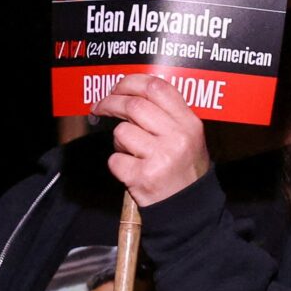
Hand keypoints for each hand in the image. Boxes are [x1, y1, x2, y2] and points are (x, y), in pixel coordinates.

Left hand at [94, 75, 212, 205]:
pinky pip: (115, 159)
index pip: (158, 88)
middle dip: (110, 103)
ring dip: (119, 141)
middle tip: (101, 107)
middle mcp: (178, 137)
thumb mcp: (188, 137)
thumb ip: (167, 114)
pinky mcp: (144, 176)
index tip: (117, 87)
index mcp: (190, 123)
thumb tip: (131, 93)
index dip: (131, 82)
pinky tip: (132, 170)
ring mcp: (161, 157)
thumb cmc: (183, 169)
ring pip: (122, 132)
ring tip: (132, 151)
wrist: (189, 207)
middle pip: (134, 105)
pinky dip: (118, 164)